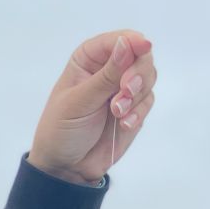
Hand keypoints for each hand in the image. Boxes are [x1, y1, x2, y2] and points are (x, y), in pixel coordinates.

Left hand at [28, 30, 155, 184]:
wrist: (65, 167)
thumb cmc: (61, 131)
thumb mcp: (79, 102)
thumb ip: (106, 75)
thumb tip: (127, 43)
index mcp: (88, 60)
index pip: (117, 40)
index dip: (132, 42)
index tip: (143, 47)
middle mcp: (108, 70)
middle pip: (140, 56)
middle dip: (137, 73)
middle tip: (125, 92)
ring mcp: (122, 89)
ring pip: (148, 77)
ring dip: (137, 95)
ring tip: (118, 113)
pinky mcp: (133, 109)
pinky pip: (148, 101)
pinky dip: (138, 112)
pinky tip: (123, 124)